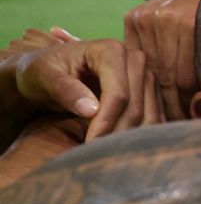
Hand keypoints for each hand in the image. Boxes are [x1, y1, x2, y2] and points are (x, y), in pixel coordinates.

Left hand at [9, 31, 163, 138]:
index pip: (118, 93)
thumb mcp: (44, 76)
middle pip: (136, 106)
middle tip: (95, 153)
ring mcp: (147, 75)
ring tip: (104, 151)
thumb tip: (91, 111)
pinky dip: (138, 136)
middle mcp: (135, 59)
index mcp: (110, 50)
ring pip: (148, 116)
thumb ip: (66, 90)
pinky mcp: (151, 90)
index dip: (106, 122)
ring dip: (127, 138)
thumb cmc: (43, 70)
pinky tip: (117, 145)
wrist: (52, 70)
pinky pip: (153, 118)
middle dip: (116, 133)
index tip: (90, 144)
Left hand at [122, 0, 200, 119]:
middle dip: (162, 105)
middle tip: (171, 127)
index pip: (138, 70)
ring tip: (186, 122)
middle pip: (150, 76)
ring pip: (167, 78)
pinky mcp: (184, 24)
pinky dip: (192, 93)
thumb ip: (163, 47)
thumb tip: (159, 90)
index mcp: (135, 21)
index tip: (158, 118)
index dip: (148, 97)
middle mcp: (143, 20)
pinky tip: (199, 107)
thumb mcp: (175, 19)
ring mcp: (162, 21)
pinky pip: (185, 72)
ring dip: (178, 105)